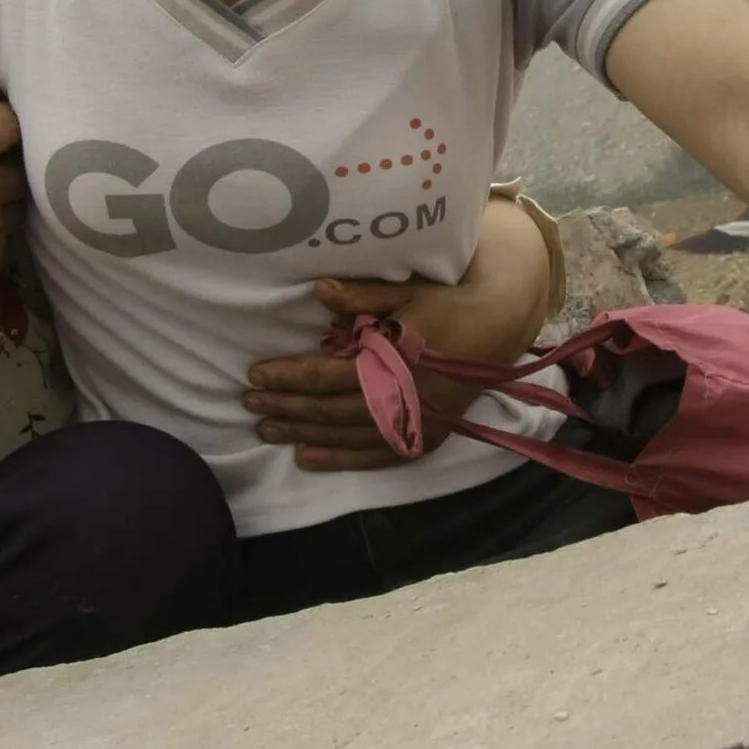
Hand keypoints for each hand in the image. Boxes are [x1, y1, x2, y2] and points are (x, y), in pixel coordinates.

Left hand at [247, 258, 551, 471]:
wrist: (498, 330)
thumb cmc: (447, 304)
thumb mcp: (408, 290)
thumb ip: (363, 295)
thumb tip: (319, 292)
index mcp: (394, 360)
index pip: (327, 375)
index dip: (288, 377)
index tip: (255, 376)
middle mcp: (403, 398)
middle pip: (329, 410)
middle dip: (285, 408)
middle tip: (249, 405)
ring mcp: (414, 423)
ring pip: (346, 436)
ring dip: (302, 435)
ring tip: (266, 431)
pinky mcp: (424, 438)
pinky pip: (374, 455)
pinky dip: (339, 458)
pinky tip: (307, 457)